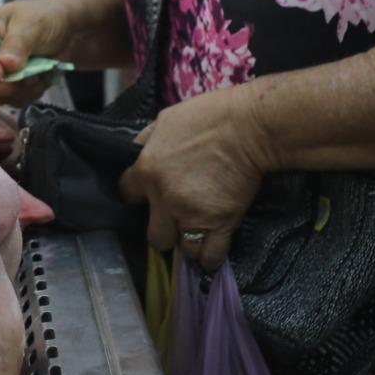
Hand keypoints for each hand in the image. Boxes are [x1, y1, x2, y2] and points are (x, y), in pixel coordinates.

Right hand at [0, 0, 75, 105]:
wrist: (68, 29)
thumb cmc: (46, 17)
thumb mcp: (32, 24)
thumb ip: (17, 44)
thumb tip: (4, 65)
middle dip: (4, 84)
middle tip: (29, 76)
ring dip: (20, 90)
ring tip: (39, 74)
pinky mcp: (8, 85)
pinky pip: (11, 101)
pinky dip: (29, 95)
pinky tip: (41, 80)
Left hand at [118, 86, 269, 271]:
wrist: (248, 127)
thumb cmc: (208, 117)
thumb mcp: (165, 120)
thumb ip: (147, 141)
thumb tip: (138, 152)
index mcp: (147, 171)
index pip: (126, 194)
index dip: (136, 195)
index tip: (146, 195)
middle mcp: (164, 200)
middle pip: (155, 236)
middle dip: (164, 231)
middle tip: (175, 222)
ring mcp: (192, 216)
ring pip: (183, 250)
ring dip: (189, 244)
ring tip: (197, 234)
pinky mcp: (221, 225)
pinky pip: (210, 256)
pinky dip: (210, 258)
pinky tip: (211, 252)